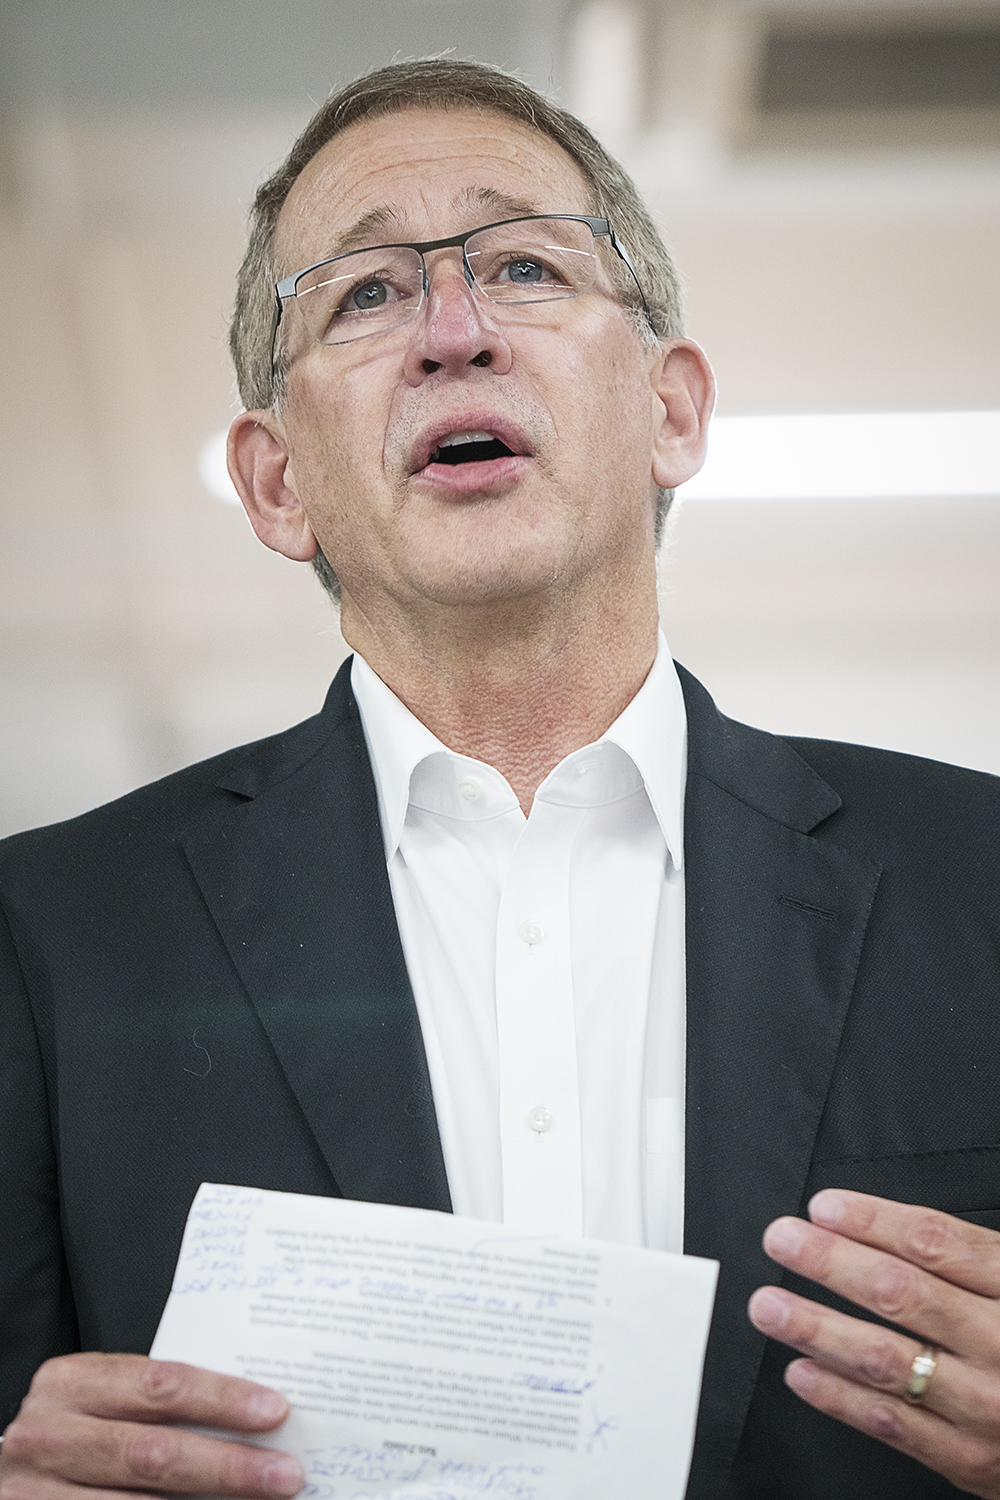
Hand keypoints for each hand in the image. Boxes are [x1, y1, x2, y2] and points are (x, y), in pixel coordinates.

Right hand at [0, 1352, 303, 1499]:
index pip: (159, 1386)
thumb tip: (252, 1413)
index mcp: (70, 1383)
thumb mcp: (100, 1399)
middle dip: (228, 1466)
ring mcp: (37, 1495)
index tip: (275, 1411)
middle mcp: (47, 1437)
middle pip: (154, 1453)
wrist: (7, 1474)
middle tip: (286, 1473)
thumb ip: (153, 1402)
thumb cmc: (72, 1428)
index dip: (221, 1399)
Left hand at [748, 1190, 999, 1497]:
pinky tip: (800, 1372)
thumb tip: (885, 1224)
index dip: (872, 1220)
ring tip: (770, 1306)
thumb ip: (975, 1257)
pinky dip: (838, 1396)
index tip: (823, 1207)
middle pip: (901, 1293)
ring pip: (886, 1360)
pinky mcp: (971, 1460)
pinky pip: (893, 1425)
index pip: (937, 1243)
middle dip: (830, 1263)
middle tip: (782, 1240)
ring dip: (817, 1328)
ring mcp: (988, 1407)